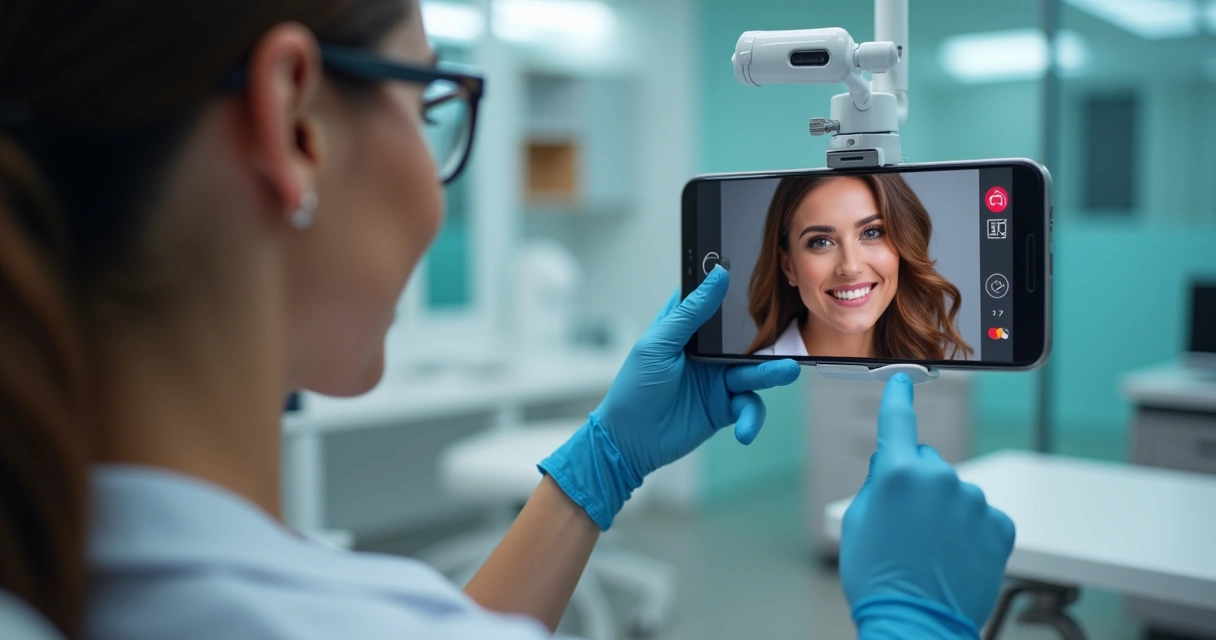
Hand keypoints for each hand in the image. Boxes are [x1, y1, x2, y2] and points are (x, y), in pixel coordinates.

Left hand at [539, 266, 800, 529]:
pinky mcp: (725, 407)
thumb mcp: (659, 345)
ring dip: (771, 373)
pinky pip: (749, 407)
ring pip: (754, 371)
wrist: (629, 441)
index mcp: (688, 329)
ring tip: (787, 372)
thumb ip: (691, 312)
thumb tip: (718, 275)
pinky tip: (743, 431)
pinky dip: (750, 419)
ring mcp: (718, 380)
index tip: (763, 282)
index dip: (738, 294)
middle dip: (768, 338)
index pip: (717, 304)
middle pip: (745, 339)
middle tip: (788, 335)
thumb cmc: (635, 388)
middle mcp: (708, 352)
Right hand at [840, 374, 1015, 638]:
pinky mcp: (999, 525)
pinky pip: (979, 515)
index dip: (898, 397)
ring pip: (954, 490)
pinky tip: (953, 554)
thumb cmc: (878, 579)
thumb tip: (891, 467)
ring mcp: (974, 502)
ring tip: (929, 548)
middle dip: (915, 482)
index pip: (898, 421)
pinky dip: (968, 529)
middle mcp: (941, 478)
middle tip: (903, 524)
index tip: (903, 380)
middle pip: (926, 461)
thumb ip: (876, 484)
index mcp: (899, 473)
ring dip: (943, 509)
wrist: (916, 625)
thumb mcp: (856, 523)